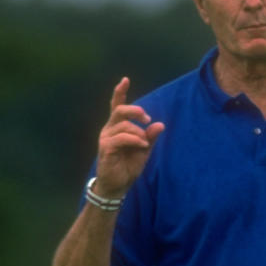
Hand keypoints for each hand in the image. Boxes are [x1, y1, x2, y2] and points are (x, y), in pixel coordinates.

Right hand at [94, 77, 163, 198]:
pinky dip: (135, 140)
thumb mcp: (144, 150)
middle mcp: (109, 130)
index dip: (120, 92)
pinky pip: (121, 138)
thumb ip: (150, 137)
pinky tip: (142, 146)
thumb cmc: (128, 166)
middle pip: (119, 110)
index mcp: (117, 127)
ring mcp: (105, 138)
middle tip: (147, 118)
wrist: (117, 186)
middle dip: (135, 110)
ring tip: (145, 143)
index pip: (116, 106)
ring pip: (123, 125)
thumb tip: (160, 124)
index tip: (125, 80)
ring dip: (138, 132)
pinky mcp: (105, 148)